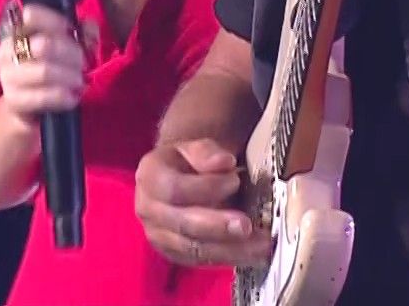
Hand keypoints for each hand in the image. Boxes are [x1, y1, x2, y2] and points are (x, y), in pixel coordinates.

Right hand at [0, 4, 96, 124]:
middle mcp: (7, 51)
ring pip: (44, 71)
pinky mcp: (13, 101)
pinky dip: (63, 97)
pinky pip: (42, 97)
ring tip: (80, 81)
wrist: (28, 106)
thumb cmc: (49, 68)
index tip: (72, 31)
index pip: (30, 15)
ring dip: (69, 76)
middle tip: (84, 64)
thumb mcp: (67, 46)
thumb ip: (81, 32)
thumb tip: (89, 29)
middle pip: (44, 44)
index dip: (56, 21)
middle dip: (72, 54)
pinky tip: (72, 98)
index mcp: (17, 31)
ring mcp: (8, 76)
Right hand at [134, 139, 268, 266]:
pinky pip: (201, 261)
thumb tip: (224, 162)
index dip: (206, 188)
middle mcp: (148, 210)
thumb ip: (207, 152)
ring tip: (260, 245)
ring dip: (229, 249)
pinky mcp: (174, 254)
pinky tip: (253, 254)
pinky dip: (229, 258)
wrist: (178, 178)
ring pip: (193, 249)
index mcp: (150, 177)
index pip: (174, 189)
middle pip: (183, 224)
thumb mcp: (195, 147)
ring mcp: (159, 236)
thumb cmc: (189, 161)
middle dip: (217, 227)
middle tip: (247, 226)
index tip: (235, 180)